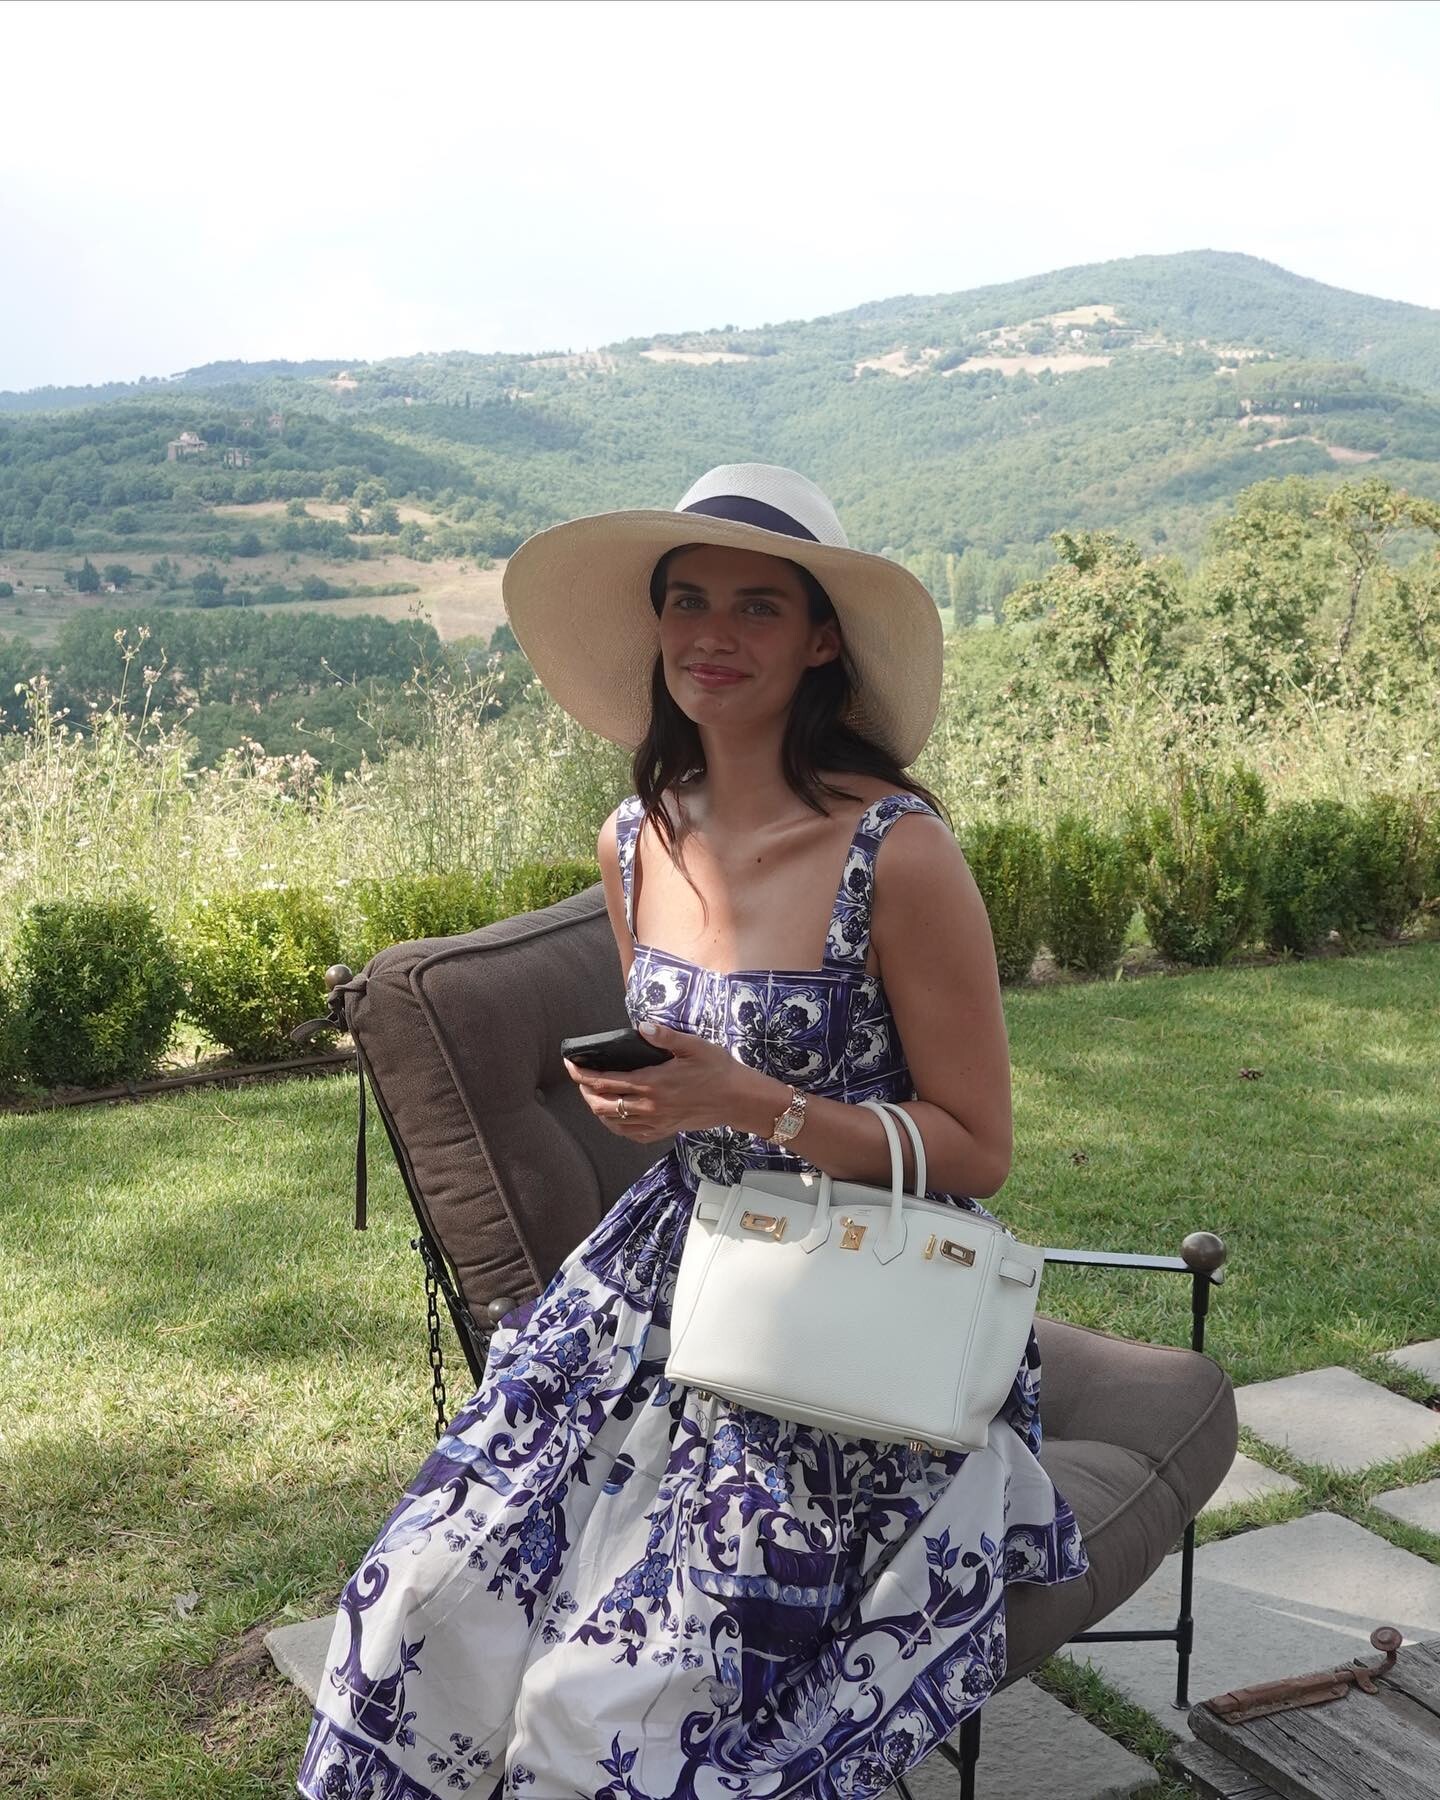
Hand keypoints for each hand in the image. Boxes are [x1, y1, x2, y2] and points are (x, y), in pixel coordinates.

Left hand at [562, 1020, 778, 1143]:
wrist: (738, 1100)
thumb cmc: (718, 1070)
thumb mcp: (694, 1046)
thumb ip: (665, 1037)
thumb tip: (642, 1026)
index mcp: (653, 1082)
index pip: (605, 1081)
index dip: (583, 1074)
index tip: (571, 1064)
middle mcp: (650, 1105)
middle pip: (602, 1104)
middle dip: (584, 1091)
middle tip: (579, 1078)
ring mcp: (656, 1121)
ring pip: (613, 1121)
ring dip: (596, 1108)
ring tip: (592, 1095)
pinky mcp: (664, 1130)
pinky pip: (631, 1134)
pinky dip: (615, 1126)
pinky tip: (614, 1117)